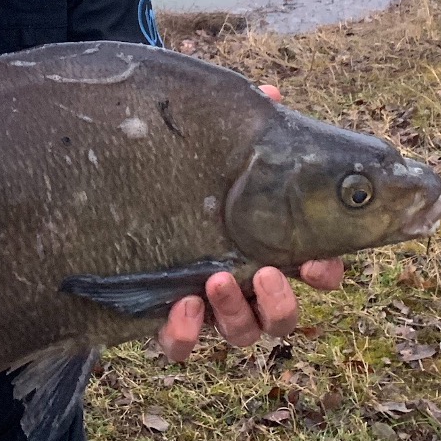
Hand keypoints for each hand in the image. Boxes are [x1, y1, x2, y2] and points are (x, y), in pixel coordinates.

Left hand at [157, 83, 343, 360]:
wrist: (117, 193)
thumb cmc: (183, 174)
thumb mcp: (210, 148)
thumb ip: (242, 126)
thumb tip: (268, 95)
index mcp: (265, 245)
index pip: (313, 269)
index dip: (322, 273)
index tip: (317, 264)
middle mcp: (242, 282)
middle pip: (282, 314)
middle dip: (280, 301)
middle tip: (266, 273)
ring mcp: (206, 306)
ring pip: (240, 332)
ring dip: (235, 314)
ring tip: (216, 280)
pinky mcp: (167, 319)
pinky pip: (181, 346)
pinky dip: (185, 335)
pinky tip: (180, 308)